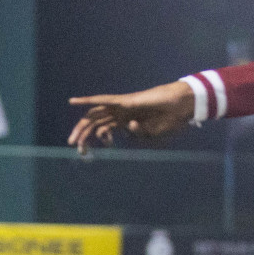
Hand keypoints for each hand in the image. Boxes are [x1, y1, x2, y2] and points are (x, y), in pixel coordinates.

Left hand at [67, 81, 197, 154]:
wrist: (181, 107)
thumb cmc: (170, 121)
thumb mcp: (151, 136)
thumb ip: (136, 136)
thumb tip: (125, 134)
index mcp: (125, 123)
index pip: (102, 131)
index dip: (92, 142)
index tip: (85, 154)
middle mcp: (120, 114)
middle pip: (95, 123)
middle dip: (82, 136)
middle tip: (74, 148)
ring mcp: (122, 107)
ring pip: (95, 116)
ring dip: (81, 128)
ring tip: (72, 141)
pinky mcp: (125, 101)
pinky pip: (103, 100)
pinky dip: (87, 100)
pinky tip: (73, 101)